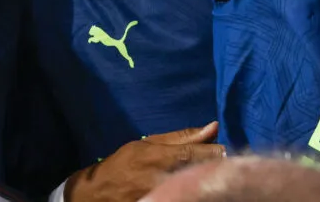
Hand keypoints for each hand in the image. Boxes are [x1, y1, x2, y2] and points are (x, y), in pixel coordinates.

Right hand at [64, 123, 223, 201]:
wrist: (97, 193)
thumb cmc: (124, 163)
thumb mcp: (148, 143)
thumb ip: (182, 136)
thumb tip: (213, 126)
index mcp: (160, 158)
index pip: (196, 154)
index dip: (214, 153)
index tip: (222, 151)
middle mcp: (162, 178)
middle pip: (199, 173)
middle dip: (211, 167)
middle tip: (217, 165)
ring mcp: (161, 194)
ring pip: (193, 187)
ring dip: (202, 180)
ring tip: (206, 175)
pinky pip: (183, 196)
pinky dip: (191, 191)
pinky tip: (193, 188)